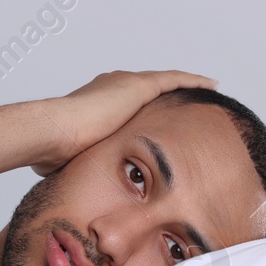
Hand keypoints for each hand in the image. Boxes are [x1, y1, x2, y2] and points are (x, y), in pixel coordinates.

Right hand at [30, 69, 217, 174]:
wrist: (54, 133)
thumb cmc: (56, 151)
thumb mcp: (74, 160)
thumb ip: (83, 165)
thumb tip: (80, 185)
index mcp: (96, 103)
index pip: (126, 104)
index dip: (142, 111)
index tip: (154, 119)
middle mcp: (111, 87)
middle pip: (147, 90)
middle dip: (165, 98)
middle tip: (185, 107)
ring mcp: (124, 84)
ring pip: (164, 82)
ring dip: (184, 87)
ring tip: (205, 91)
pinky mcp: (137, 86)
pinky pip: (174, 80)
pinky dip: (193, 81)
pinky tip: (211, 85)